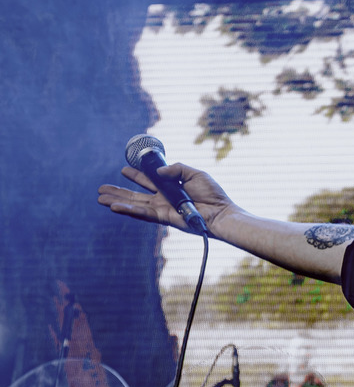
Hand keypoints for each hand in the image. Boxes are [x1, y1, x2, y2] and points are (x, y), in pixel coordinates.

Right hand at [98, 161, 237, 233]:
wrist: (221, 213)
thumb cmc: (213, 194)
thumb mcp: (195, 174)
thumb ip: (176, 168)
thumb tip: (158, 169)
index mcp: (170, 188)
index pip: (149, 181)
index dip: (137, 175)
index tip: (124, 169)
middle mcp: (164, 199)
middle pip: (136, 195)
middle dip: (119, 192)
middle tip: (101, 188)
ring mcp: (163, 209)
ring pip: (135, 205)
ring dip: (117, 201)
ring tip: (100, 198)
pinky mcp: (164, 218)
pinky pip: (143, 214)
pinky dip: (128, 211)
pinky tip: (114, 207)